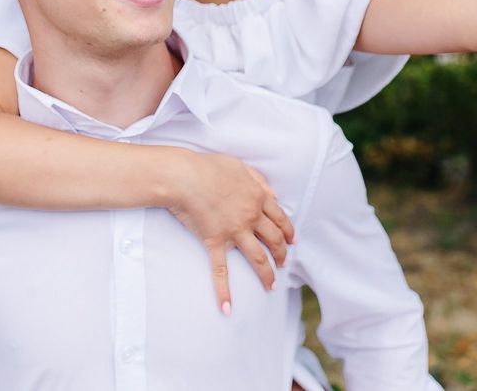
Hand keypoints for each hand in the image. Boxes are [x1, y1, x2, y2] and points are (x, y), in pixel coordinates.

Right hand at [166, 149, 295, 313]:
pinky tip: (227, 308)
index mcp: (257, 197)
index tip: (292, 241)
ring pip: (258, 257)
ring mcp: (234, 231)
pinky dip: (224, 290)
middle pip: (273, 240)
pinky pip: (221, 270)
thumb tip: (273, 193)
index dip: (288, 231)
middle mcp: (250, 217)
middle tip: (284, 264)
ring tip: (271, 286)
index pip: (280, 218)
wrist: (184, 176)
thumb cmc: (209, 167)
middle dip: (281, 254)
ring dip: (267, 274)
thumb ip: (258, 181)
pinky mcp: (215, 241)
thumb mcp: (240, 167)